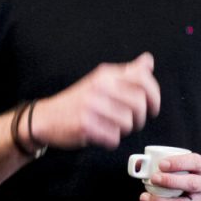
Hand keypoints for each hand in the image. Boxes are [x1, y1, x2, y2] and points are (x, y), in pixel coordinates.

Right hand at [34, 53, 159, 149]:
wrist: (46, 117)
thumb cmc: (79, 101)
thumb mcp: (101, 81)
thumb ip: (127, 73)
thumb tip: (148, 61)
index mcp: (106, 75)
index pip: (143, 77)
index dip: (154, 94)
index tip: (152, 105)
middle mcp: (99, 87)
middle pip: (139, 103)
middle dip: (141, 117)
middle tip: (132, 121)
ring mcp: (91, 106)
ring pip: (128, 122)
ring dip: (125, 130)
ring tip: (113, 127)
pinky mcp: (85, 125)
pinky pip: (113, 137)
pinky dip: (111, 140)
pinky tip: (103, 135)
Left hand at [140, 151, 200, 200]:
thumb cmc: (199, 178)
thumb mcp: (193, 166)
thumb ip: (174, 163)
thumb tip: (141, 163)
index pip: (194, 162)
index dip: (178, 163)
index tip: (162, 164)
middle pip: (191, 185)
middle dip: (170, 182)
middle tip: (153, 178)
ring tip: (145, 197)